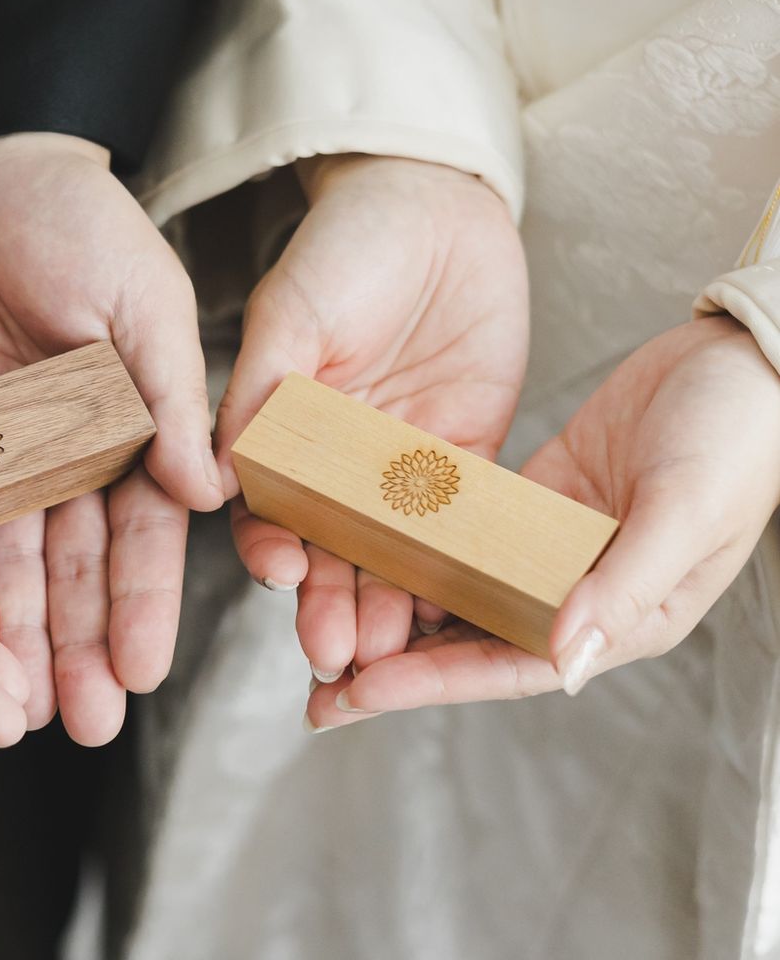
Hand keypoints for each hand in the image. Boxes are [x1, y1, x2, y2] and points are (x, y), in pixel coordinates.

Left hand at [0, 133, 222, 745]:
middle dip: (82, 645)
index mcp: (138, 428)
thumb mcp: (142, 299)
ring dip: (18, 638)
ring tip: (22, 708)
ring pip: (12, 566)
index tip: (143, 671)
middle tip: (83, 722)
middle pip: (79, 569)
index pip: (147, 535)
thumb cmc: (81, 224)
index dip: (144, 604)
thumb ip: (172, 393)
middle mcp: (75, 457)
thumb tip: (212, 489)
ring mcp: (2, 457)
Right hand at [216, 154, 528, 683]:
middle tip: (335, 650)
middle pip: (328, 548)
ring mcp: (404, 466)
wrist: (441, 205)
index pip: (267, 507)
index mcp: (285, 427)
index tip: (278, 576)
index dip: (269, 547)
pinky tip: (457, 606)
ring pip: (391, 552)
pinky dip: (457, 568)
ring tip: (389, 651)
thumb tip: (220, 471)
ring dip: (387, 603)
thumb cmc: (351, 244)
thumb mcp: (294, 310)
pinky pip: (462, 525)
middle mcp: (339, 460)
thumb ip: (262, 387)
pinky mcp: (466, 458)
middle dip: (329, 601)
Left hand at [306, 314, 779, 728]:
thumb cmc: (737, 439)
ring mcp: (550, 543)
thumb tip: (561, 663)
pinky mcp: (536, 495)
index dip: (428, 683)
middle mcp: (576, 591)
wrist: (742, 361)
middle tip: (318, 686)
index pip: (506, 666)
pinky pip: (466, 528)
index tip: (355, 694)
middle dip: (396, 665)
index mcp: (620, 618)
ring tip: (328, 620)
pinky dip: (420, 542)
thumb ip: (624, 587)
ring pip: (460, 587)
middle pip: (470, 640)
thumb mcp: (685, 511)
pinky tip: (366, 543)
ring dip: (398, 606)